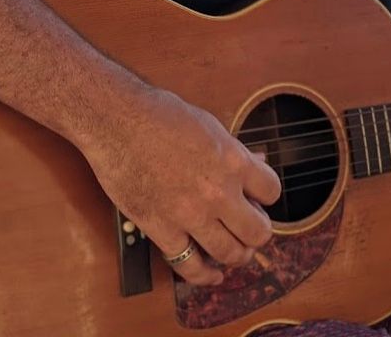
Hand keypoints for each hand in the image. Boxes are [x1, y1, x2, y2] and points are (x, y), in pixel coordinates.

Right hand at [80, 87, 280, 284]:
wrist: (117, 121)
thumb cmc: (161, 116)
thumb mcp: (210, 126)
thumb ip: (234, 152)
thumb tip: (256, 163)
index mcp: (234, 161)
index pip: (272, 191)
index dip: (266, 196)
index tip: (257, 197)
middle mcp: (218, 192)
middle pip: (259, 232)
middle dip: (258, 232)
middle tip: (249, 228)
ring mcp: (190, 215)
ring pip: (230, 254)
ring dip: (237, 255)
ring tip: (235, 251)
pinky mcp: (161, 230)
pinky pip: (190, 266)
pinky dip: (204, 275)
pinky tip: (211, 274)